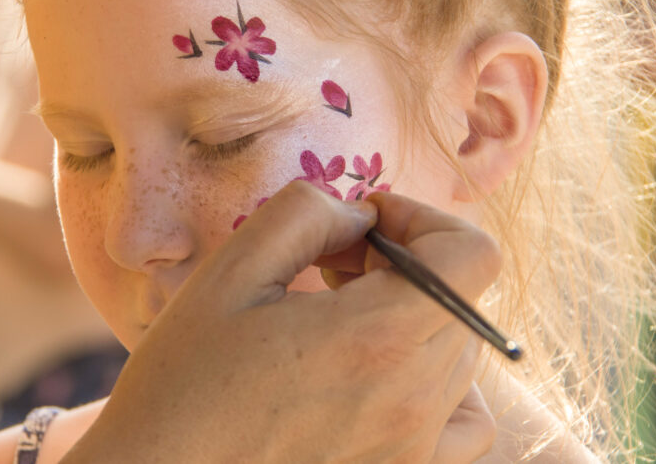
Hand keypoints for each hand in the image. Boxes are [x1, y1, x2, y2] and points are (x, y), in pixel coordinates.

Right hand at [64, 182, 499, 462]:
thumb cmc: (184, 383)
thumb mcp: (231, 273)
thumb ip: (307, 215)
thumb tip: (360, 217)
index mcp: (376, 338)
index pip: (471, 255)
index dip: (423, 219)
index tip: (367, 226)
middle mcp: (414, 399)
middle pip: (460, 297)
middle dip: (406, 262)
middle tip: (334, 267)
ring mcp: (416, 449)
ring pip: (459, 350)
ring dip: (414, 315)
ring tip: (346, 319)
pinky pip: (467, 423)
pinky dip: (442, 384)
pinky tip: (384, 377)